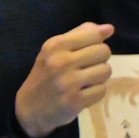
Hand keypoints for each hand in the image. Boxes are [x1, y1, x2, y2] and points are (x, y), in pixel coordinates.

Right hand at [15, 22, 113, 137]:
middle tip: (84, 68)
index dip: (96, 43)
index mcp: (55, 45)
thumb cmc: (46, 75)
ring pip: (106, 70)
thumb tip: (109, 28)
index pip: (95, 34)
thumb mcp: (55, 50)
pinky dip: (96, 92)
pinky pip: (102, 90)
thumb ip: (82, 35)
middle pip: (104, 51)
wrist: (29, 108)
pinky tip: (83, 93)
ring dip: (99, 77)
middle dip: (98, 60)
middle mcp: (60, 61)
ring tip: (84, 81)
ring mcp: (68, 82)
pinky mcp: (75, 101)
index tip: (84, 52)